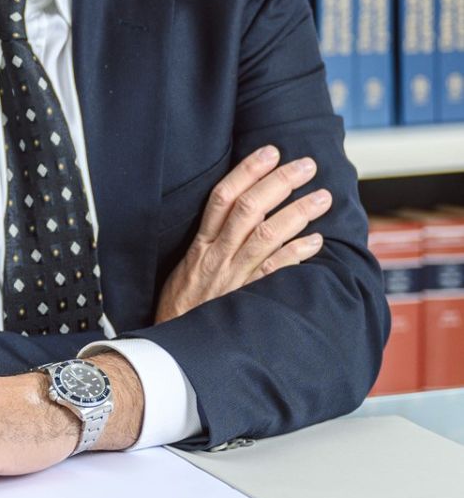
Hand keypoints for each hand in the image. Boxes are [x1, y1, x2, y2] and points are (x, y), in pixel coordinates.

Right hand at [155, 145, 329, 322]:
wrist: (175, 344)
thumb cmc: (182, 303)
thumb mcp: (187, 264)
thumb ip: (210, 240)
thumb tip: (236, 211)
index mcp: (202, 243)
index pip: (223, 197)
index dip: (247, 171)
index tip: (270, 152)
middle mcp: (218, 255)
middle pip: (249, 208)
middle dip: (279, 183)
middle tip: (306, 166)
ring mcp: (234, 276)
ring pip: (266, 235)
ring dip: (297, 212)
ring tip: (322, 197)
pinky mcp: (247, 298)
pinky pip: (276, 272)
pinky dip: (297, 254)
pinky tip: (316, 241)